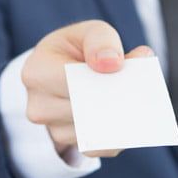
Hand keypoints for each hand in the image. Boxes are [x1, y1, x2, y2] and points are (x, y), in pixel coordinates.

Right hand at [21, 20, 152, 157]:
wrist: (62, 70)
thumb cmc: (77, 48)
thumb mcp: (88, 32)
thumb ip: (101, 40)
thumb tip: (113, 63)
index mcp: (36, 71)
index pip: (71, 81)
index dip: (99, 77)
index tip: (121, 70)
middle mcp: (39, 105)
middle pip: (85, 109)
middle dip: (116, 98)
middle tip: (141, 89)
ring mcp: (53, 129)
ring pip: (95, 130)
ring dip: (120, 116)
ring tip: (137, 99)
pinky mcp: (71, 144)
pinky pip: (102, 146)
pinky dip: (119, 132)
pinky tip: (131, 116)